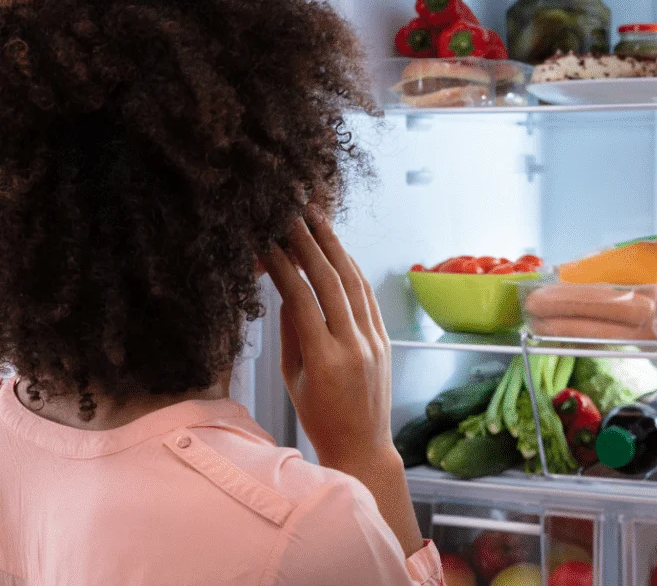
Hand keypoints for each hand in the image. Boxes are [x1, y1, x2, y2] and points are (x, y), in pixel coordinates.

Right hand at [261, 214, 392, 470]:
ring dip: (335, 247)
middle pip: (330, 282)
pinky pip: (368, 297)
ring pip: (354, 283)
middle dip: (309, 244)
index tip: (266, 242)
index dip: (282, 266)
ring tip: (317, 219)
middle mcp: (353, 345)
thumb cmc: (319, 417)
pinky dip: (353, 270)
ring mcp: (373, 340)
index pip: (301, 299)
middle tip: (292, 215)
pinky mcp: (385, 339)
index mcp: (324, 359)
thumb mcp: (293, 378)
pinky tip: (339, 251)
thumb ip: (290, 332)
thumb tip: (285, 288)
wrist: (362, 445)